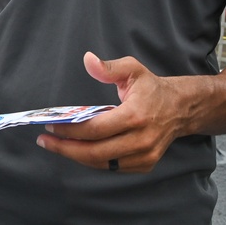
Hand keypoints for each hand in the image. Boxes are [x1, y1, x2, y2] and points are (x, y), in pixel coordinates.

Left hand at [35, 52, 185, 172]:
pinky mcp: (145, 164)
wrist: (181, 108)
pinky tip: (77, 150)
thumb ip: (108, 67)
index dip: (70, 130)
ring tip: (56, 145)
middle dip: (66, 148)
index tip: (51, 124)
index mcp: (135, 116)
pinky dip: (93, 160)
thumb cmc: (152, 88)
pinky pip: (112, 166)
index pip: (95, 129)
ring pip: (102, 163)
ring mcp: (144, 155)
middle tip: (45, 140)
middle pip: (95, 152)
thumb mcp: (132, 69)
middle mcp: (141, 140)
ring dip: (76, 156)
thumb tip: (88, 59)